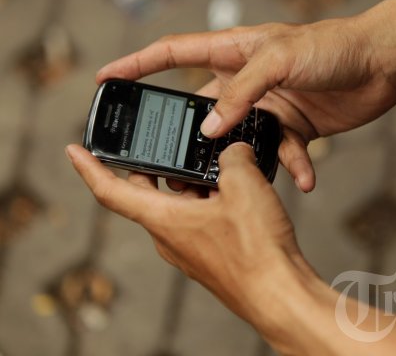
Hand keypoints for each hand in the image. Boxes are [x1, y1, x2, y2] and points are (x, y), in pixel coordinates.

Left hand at [65, 143, 313, 317]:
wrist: (280, 293)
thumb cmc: (255, 249)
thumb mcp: (244, 185)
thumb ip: (232, 157)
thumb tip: (234, 152)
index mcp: (163, 219)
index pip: (111, 191)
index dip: (89, 168)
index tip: (74, 151)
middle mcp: (170, 237)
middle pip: (152, 193)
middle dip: (161, 167)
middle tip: (174, 145)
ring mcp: (191, 250)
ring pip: (182, 206)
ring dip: (195, 183)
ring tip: (224, 166)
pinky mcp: (212, 256)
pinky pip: (202, 220)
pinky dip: (212, 201)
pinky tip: (241, 192)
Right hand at [96, 18, 395, 192]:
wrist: (382, 63)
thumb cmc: (332, 46)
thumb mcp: (280, 60)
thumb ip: (242, 94)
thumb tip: (209, 130)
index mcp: (233, 52)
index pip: (173, 54)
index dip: (137, 66)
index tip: (107, 79)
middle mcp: (245, 81)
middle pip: (204, 112)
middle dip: (193, 140)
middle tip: (181, 168)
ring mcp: (269, 106)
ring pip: (242, 143)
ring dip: (247, 165)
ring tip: (250, 185)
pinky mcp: (294, 127)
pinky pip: (282, 154)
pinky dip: (292, 169)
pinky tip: (304, 180)